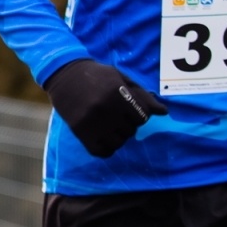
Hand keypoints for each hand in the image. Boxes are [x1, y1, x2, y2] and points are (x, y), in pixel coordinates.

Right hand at [43, 59, 166, 158]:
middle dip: (127, 124)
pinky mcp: (80, 131)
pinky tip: (102, 137)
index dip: (139, 113)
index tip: (128, 108)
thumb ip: (141, 95)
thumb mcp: (120, 78)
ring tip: (109, 125)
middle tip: (116, 115)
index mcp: (117, 93)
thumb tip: (164, 112)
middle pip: (131, 130)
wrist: (63, 75)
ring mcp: (92, 122)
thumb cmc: (96, 75)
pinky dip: (105, 147)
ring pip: (118, 142)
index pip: (143, 117)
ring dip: (117, 136)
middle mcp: (105, 109)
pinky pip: (101, 151)